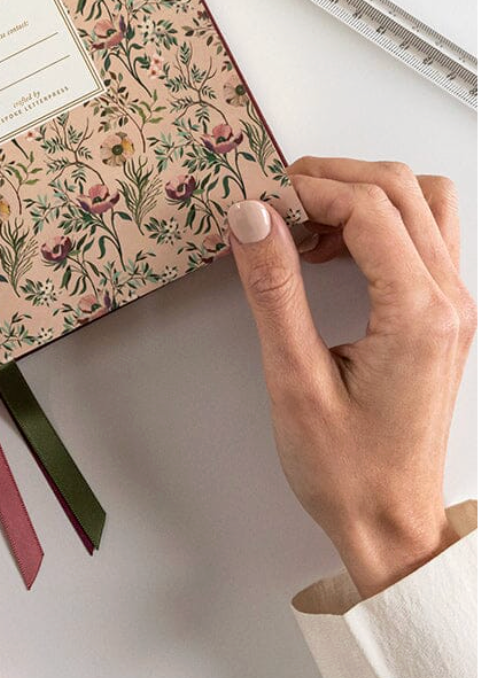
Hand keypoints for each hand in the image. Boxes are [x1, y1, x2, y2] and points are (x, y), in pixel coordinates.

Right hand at [227, 157, 474, 597]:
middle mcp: (449, 300)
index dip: (308, 187)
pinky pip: (422, 233)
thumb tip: (251, 215)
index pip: (370, 207)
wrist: (392, 526)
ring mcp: (453, 305)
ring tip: (303, 222)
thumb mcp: (294, 380)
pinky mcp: (442, 314)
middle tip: (271, 200)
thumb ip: (274, 290)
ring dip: (360, 193)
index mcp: (419, 314)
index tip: (257, 199)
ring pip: (421, 201)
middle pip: (401, 187)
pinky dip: (376, 219)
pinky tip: (328, 250)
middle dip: (331, 178)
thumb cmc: (347, 470)